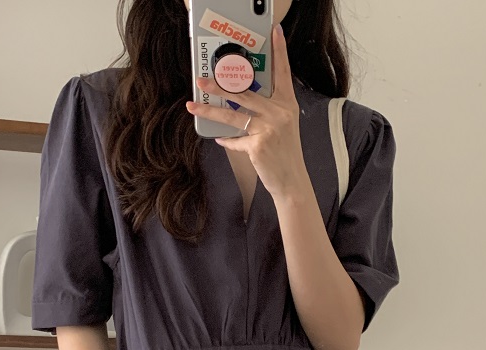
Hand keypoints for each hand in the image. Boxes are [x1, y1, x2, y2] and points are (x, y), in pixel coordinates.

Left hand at [185, 23, 308, 200]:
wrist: (291, 180)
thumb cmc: (284, 153)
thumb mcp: (282, 126)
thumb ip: (265, 111)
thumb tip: (239, 101)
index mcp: (287, 105)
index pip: (283, 73)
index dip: (279, 51)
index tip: (275, 32)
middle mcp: (279, 113)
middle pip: (244, 93)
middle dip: (220, 85)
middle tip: (202, 80)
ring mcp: (268, 128)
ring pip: (232, 115)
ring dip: (210, 110)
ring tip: (194, 105)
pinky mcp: (258, 145)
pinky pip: (235, 140)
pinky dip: (227, 141)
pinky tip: (221, 139)